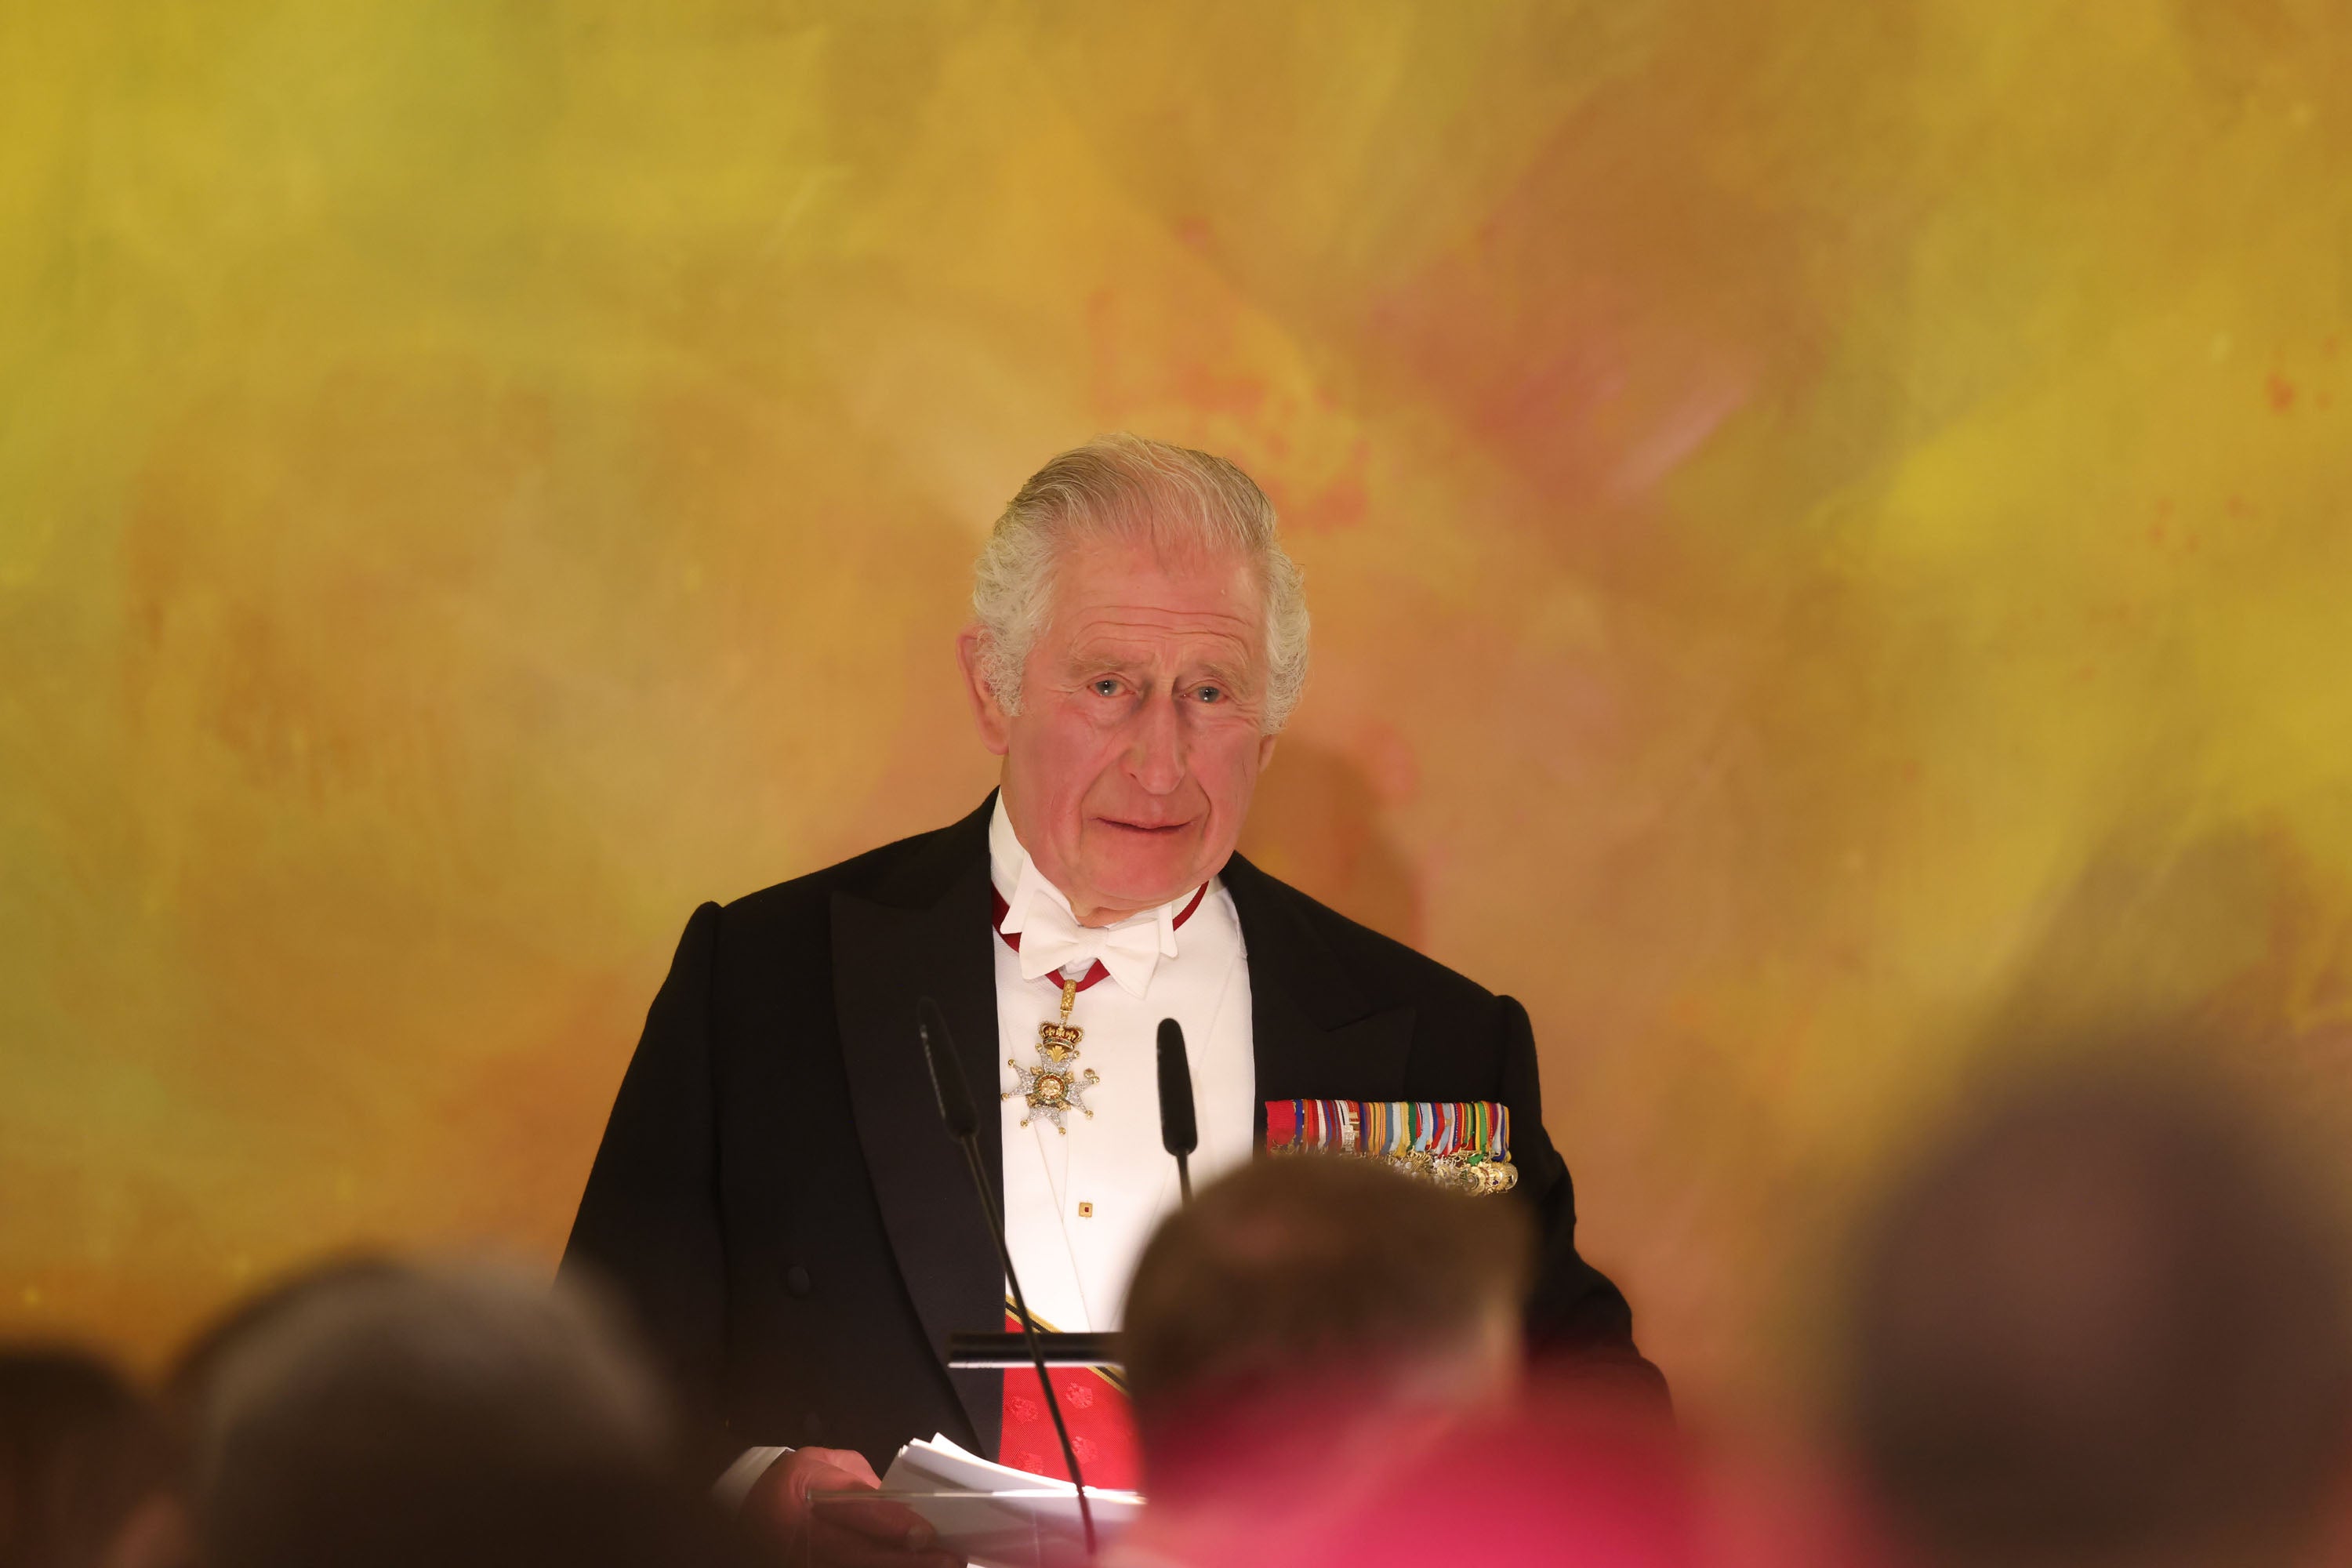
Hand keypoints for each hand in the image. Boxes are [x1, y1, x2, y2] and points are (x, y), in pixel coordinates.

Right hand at [742, 1446, 960, 1567]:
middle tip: (949, 1559)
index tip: (926, 1532)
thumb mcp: (824, 1464)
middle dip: (908, 1559)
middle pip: (861, 1554)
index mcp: (806, 1492)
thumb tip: (904, 1503)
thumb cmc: (795, 1480)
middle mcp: (805, 1536)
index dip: (892, 1524)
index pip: (854, 1511)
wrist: (750, 1510)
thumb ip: (862, 1484)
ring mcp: (808, 1563)